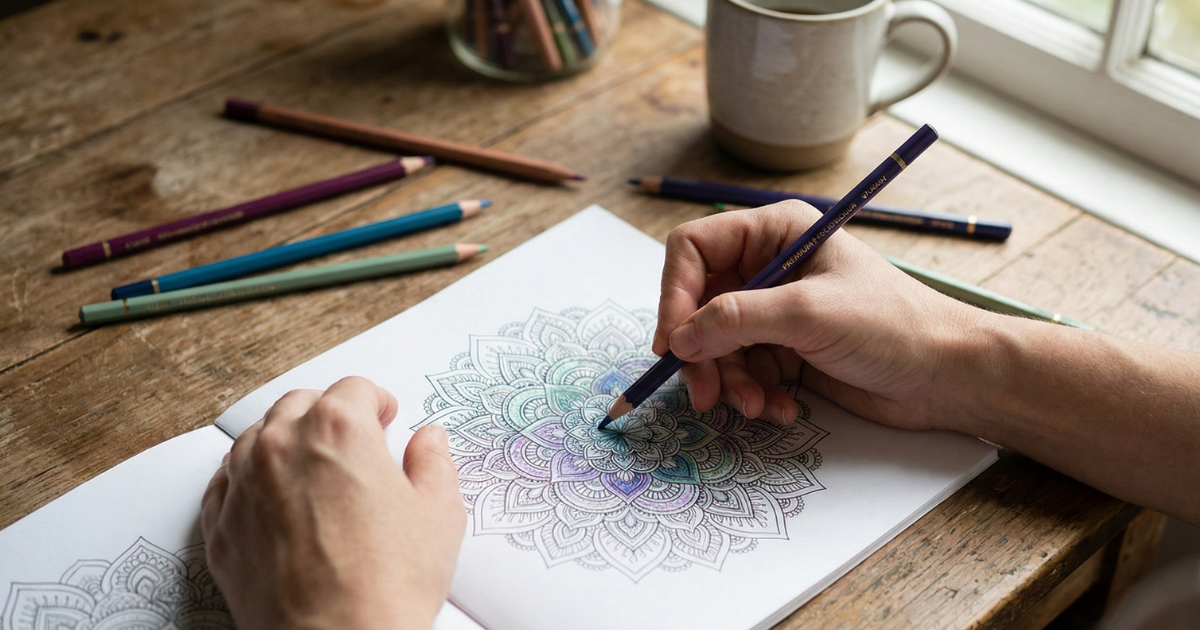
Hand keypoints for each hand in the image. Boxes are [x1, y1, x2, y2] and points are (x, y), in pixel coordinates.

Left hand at [201, 376, 464, 629]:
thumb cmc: (388, 585)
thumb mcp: (438, 513)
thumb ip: (432, 462)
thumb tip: (428, 440)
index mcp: (338, 429)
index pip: (354, 389)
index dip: (377, 402)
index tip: (385, 419)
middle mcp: (281, 446)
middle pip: (300, 404)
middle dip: (329, 415)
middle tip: (353, 442)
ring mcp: (243, 487)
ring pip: (256, 438)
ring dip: (285, 442)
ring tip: (311, 468)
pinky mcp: (221, 529)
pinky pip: (225, 484)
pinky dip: (248, 481)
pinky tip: (273, 498)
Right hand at [653, 201, 981, 430]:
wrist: (947, 376)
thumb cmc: (893, 324)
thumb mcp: (809, 313)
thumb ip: (737, 319)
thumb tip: (679, 340)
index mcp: (775, 233)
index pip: (694, 250)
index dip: (675, 295)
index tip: (672, 343)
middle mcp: (768, 268)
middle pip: (698, 306)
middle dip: (701, 353)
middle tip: (704, 393)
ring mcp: (775, 313)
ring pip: (716, 347)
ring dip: (729, 382)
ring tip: (756, 406)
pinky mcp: (785, 353)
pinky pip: (743, 374)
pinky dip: (754, 396)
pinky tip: (782, 408)